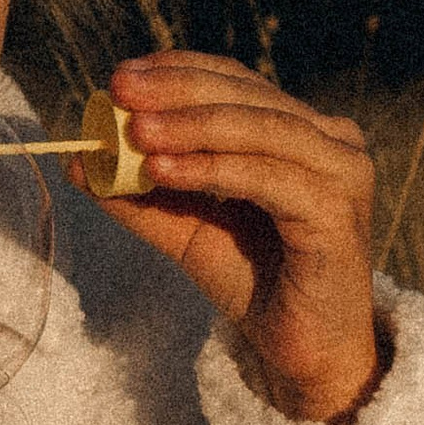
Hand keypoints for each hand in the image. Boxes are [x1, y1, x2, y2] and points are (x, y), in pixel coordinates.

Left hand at [103, 52, 382, 424]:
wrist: (302, 352)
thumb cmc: (254, 284)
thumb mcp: (187, 229)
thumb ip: (143, 195)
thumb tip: (80, 162)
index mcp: (303, 130)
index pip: (237, 82)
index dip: (179, 72)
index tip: (121, 75)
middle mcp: (333, 141)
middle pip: (246, 97)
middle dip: (176, 92)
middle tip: (119, 89)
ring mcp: (343, 173)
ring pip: (258, 130)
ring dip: (190, 128)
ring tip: (134, 132)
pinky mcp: (337, 213)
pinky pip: (266, 178)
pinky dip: (211, 169)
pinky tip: (163, 170)